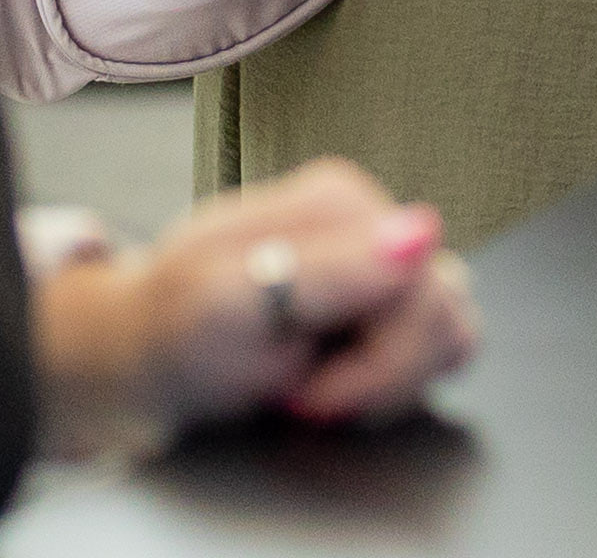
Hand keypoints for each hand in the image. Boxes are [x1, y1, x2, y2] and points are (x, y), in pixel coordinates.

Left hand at [112, 160, 475, 434]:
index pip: (423, 291)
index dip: (372, 365)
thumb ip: (327, 269)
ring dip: (387, 386)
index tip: (300, 392)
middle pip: (445, 315)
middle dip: (375, 380)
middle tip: (296, 393)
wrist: (143, 359)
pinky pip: (442, 348)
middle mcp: (372, 225)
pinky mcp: (389, 307)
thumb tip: (420, 232)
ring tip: (313, 389)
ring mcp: (384, 268)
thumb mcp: (227, 303)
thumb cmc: (170, 331)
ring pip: (454, 333)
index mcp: (340, 203)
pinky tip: (338, 388)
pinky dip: (395, 385)